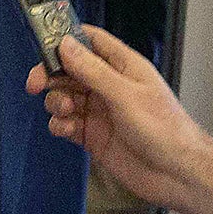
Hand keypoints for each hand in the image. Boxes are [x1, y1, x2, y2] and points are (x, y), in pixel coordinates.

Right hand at [29, 26, 212, 213]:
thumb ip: (94, 71)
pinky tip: (66, 129)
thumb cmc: (166, 131)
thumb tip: (67, 46)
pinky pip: (67, 124)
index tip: (44, 44)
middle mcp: (110, 87)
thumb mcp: (126, 95)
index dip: (66, 39)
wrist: (176, 174)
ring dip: (56, 102)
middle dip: (51, 75)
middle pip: (71, 70)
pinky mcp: (94, 136)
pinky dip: (60, 125)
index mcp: (124, 67)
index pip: (91, 41)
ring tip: (64, 111)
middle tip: (36, 84)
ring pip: (65, 98)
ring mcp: (101, 112)